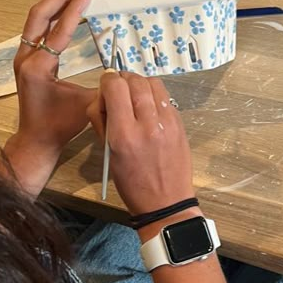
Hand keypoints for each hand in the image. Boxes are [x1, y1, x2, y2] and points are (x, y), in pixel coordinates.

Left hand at [0, 0, 95, 195]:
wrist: (37, 139)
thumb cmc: (61, 125)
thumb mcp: (87, 105)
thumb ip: (105, 87)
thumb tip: (124, 71)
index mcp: (39, 68)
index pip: (59, 31)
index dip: (75, 10)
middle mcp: (26, 59)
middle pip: (38, 17)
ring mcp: (22, 59)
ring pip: (33, 21)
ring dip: (51, 5)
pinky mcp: (24, 62)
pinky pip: (34, 31)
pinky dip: (46, 17)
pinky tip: (56, 10)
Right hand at [87, 71, 194, 215]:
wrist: (166, 202)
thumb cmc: (131, 182)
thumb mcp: (108, 153)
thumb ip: (102, 120)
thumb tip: (103, 96)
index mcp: (124, 134)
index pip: (115, 86)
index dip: (107, 81)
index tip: (105, 88)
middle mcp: (147, 123)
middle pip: (134, 80)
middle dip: (122, 81)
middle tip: (118, 92)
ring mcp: (167, 122)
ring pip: (152, 82)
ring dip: (139, 85)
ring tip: (134, 98)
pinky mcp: (179, 123)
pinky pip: (165, 96)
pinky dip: (154, 96)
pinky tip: (148, 109)